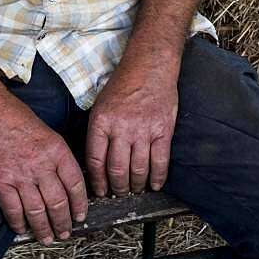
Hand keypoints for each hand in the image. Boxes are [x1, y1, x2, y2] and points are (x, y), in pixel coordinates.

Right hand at [0, 97, 87, 244]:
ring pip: (37, 211)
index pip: (75, 184)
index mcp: (56, 149)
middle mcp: (41, 164)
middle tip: (65, 232)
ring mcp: (20, 174)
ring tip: (47, 237)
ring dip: (44, 229)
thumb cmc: (14, 115)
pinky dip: (18, 223)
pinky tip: (22, 229)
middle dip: (64, 222)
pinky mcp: (1, 181)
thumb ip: (56, 154)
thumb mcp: (45, 129)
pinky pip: (13, 210)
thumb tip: (64, 178)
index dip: (80, 204)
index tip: (80, 215)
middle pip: (58, 202)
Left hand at [86, 70, 177, 196]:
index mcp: (102, 121)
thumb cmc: (124, 83)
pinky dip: (157, 178)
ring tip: (135, 190)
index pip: (95, 160)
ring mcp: (143, 130)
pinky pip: (160, 162)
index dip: (97, 181)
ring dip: (136, 186)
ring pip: (138, 170)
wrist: (149, 66)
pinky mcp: (162, 131)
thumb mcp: (101, 104)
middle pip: (117, 170)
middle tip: (118, 193)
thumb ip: (99, 131)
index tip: (100, 190)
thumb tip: (98, 161)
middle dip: (117, 188)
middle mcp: (121, 127)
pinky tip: (155, 184)